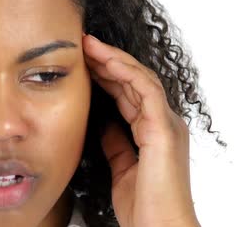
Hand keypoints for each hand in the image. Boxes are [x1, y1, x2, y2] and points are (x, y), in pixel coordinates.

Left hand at [82, 33, 199, 226]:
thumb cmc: (144, 206)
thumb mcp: (122, 166)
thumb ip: (116, 143)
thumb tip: (104, 125)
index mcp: (153, 131)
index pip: (129, 93)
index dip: (107, 75)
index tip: (84, 61)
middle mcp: (163, 122)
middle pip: (134, 80)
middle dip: (108, 60)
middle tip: (84, 44)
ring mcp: (166, 124)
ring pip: (140, 78)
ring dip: (114, 59)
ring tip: (90, 45)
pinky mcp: (164, 130)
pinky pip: (146, 91)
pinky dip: (126, 73)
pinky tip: (107, 62)